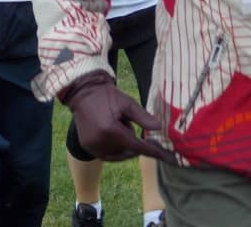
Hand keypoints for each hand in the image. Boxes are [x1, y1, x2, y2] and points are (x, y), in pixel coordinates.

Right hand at [60, 70, 174, 162]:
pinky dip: (115, 150)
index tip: (167, 157)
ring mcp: (92, 146)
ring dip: (125, 146)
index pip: (137, 146)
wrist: (84, 92)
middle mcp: (100, 142)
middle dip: (135, 143)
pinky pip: (106, 155)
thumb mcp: (128, 103)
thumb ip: (143, 117)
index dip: (153, 151)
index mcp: (111, 130)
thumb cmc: (108, 95)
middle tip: (131, 125)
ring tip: (121, 126)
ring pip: (117, 155)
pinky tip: (117, 136)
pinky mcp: (87, 146)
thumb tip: (158, 128)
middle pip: (127, 152)